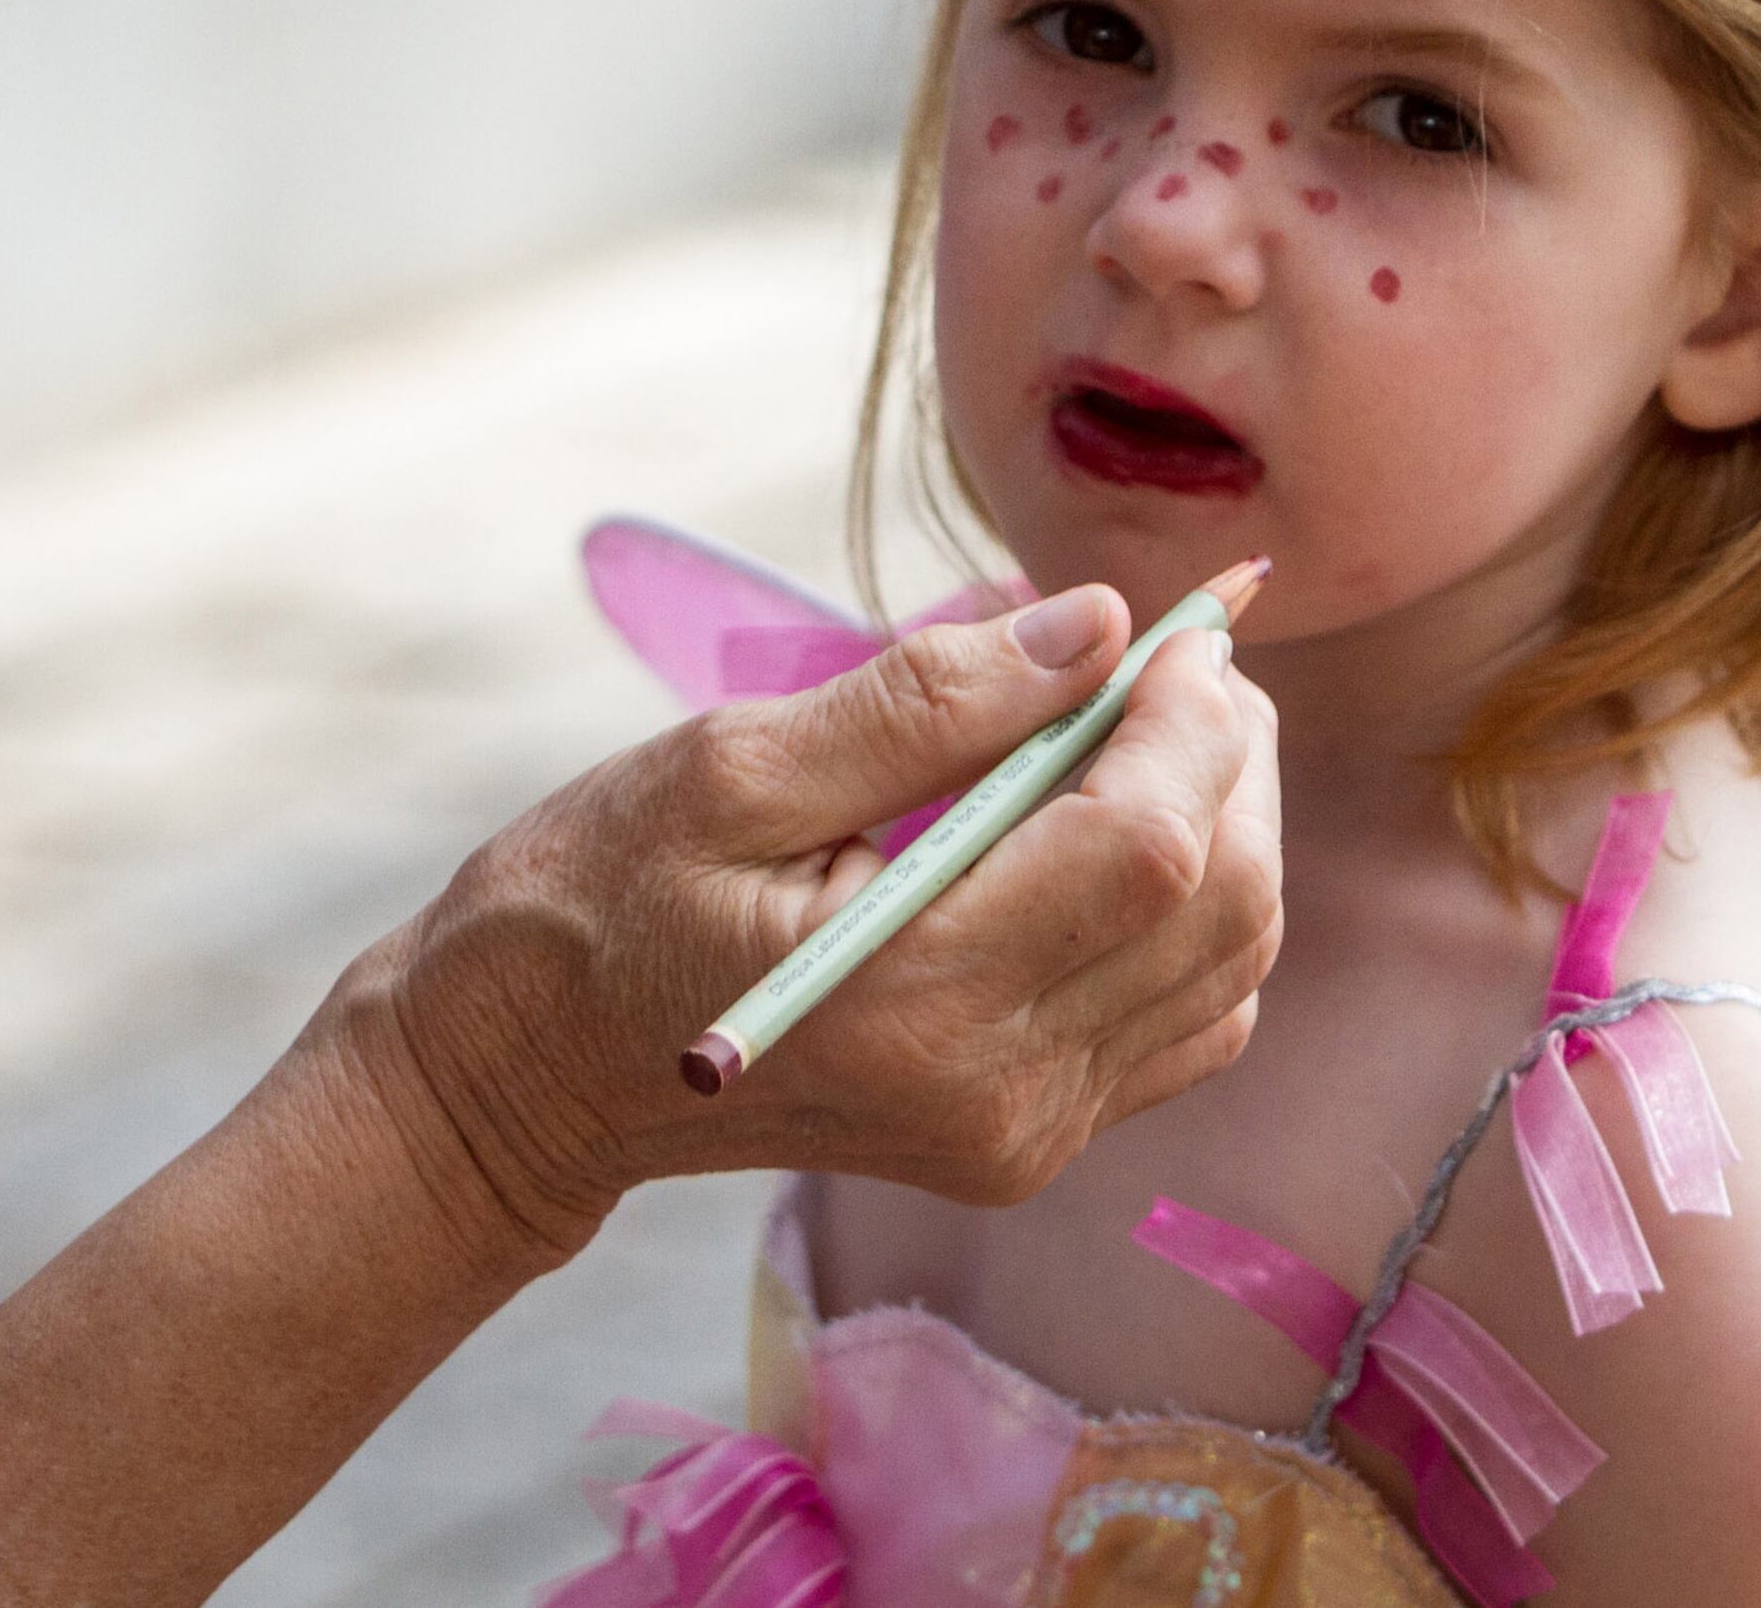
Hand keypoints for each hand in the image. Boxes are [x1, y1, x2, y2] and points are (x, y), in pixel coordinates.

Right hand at [336, 587, 1283, 1255]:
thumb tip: (1096, 625)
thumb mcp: (729, 767)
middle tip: (1166, 652)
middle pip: (1221, 906)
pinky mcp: (1028, 1139)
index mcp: (915, 1000)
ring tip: (1143, 719)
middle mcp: (997, 1094)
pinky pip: (1188, 1015)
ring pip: (1231, 961)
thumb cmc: (596, 900)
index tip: (1170, 621)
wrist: (530, 1079)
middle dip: (1227, 755)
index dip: (1190, 716)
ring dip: (1226, 820)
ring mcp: (1022, 1133)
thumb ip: (925, 700)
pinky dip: (1195, 904)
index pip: (1146, 849)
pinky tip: (1122, 820)